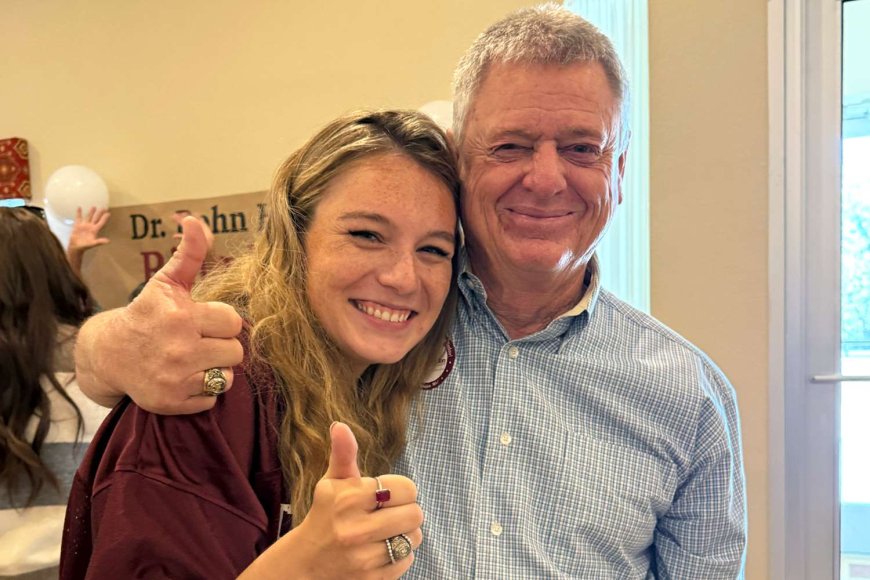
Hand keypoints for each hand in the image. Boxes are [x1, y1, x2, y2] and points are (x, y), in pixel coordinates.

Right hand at [67, 206, 110, 274]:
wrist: (76, 247)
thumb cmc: (85, 246)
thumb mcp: (93, 244)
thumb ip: (100, 242)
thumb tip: (108, 241)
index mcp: (95, 230)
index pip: (101, 222)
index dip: (105, 218)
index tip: (108, 213)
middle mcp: (90, 227)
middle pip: (96, 218)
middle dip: (99, 213)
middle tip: (103, 208)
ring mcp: (84, 225)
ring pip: (88, 217)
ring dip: (91, 212)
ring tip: (94, 207)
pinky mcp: (77, 225)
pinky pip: (78, 218)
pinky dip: (79, 213)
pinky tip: (79, 207)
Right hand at [74, 216, 242, 413]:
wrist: (109, 354)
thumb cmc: (147, 314)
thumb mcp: (166, 283)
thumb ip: (189, 253)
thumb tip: (196, 220)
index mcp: (182, 317)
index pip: (234, 322)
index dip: (222, 322)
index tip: (204, 321)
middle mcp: (179, 349)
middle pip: (236, 351)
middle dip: (221, 346)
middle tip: (200, 342)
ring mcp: (176, 378)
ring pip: (227, 376)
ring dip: (215, 369)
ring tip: (194, 360)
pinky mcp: (173, 402)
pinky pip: (212, 398)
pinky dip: (202, 391)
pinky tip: (184, 378)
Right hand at [241, 423, 422, 579]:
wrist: (304, 565)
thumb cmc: (325, 516)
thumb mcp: (331, 484)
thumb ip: (343, 455)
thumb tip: (340, 425)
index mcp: (349, 498)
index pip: (407, 488)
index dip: (401, 490)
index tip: (387, 495)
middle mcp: (355, 529)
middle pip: (415, 514)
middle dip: (406, 512)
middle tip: (389, 513)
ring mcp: (363, 558)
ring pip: (414, 538)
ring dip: (405, 534)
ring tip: (386, 532)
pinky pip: (407, 560)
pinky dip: (400, 555)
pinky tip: (380, 550)